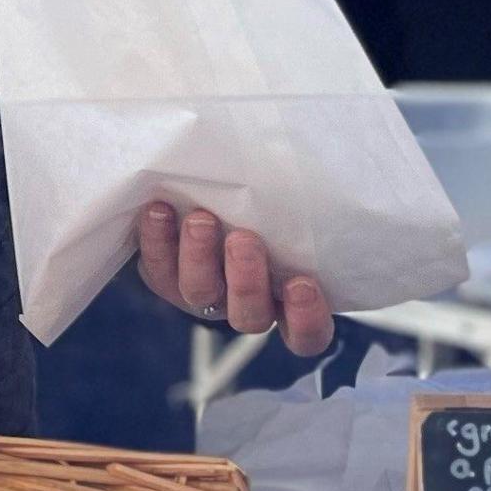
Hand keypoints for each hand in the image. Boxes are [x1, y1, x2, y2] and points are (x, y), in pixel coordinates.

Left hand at [137, 200, 334, 356]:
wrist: (204, 190)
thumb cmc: (267, 201)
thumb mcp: (294, 206)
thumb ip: (308, 203)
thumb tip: (334, 157)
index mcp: (290, 299)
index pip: (306, 333)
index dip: (306, 319)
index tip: (303, 284)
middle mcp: (248, 303)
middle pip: (249, 315)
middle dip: (246, 280)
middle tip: (244, 240)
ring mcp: (205, 292)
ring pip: (200, 293)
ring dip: (199, 257)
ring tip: (200, 219)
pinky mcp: (165, 275)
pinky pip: (157, 270)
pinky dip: (157, 241)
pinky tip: (158, 210)